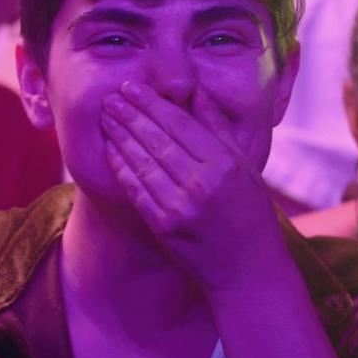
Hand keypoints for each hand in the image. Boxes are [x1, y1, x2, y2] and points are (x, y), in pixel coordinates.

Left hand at [101, 81, 287, 293]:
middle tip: (110, 97)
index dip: (152, 103)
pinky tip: (111, 150)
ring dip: (120, 137)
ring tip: (106, 117)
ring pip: (142, 162)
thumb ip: (219, 129)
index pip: (180, 124)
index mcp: (225, 164)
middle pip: (157, 140)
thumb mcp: (246, 167)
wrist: (248, 270)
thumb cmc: (251, 214)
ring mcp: (180, 206)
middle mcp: (202, 183)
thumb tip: (198, 92)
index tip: (132, 87)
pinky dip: (121, 167)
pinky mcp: (164, 227)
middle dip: (130, 115)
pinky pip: (136, 189)